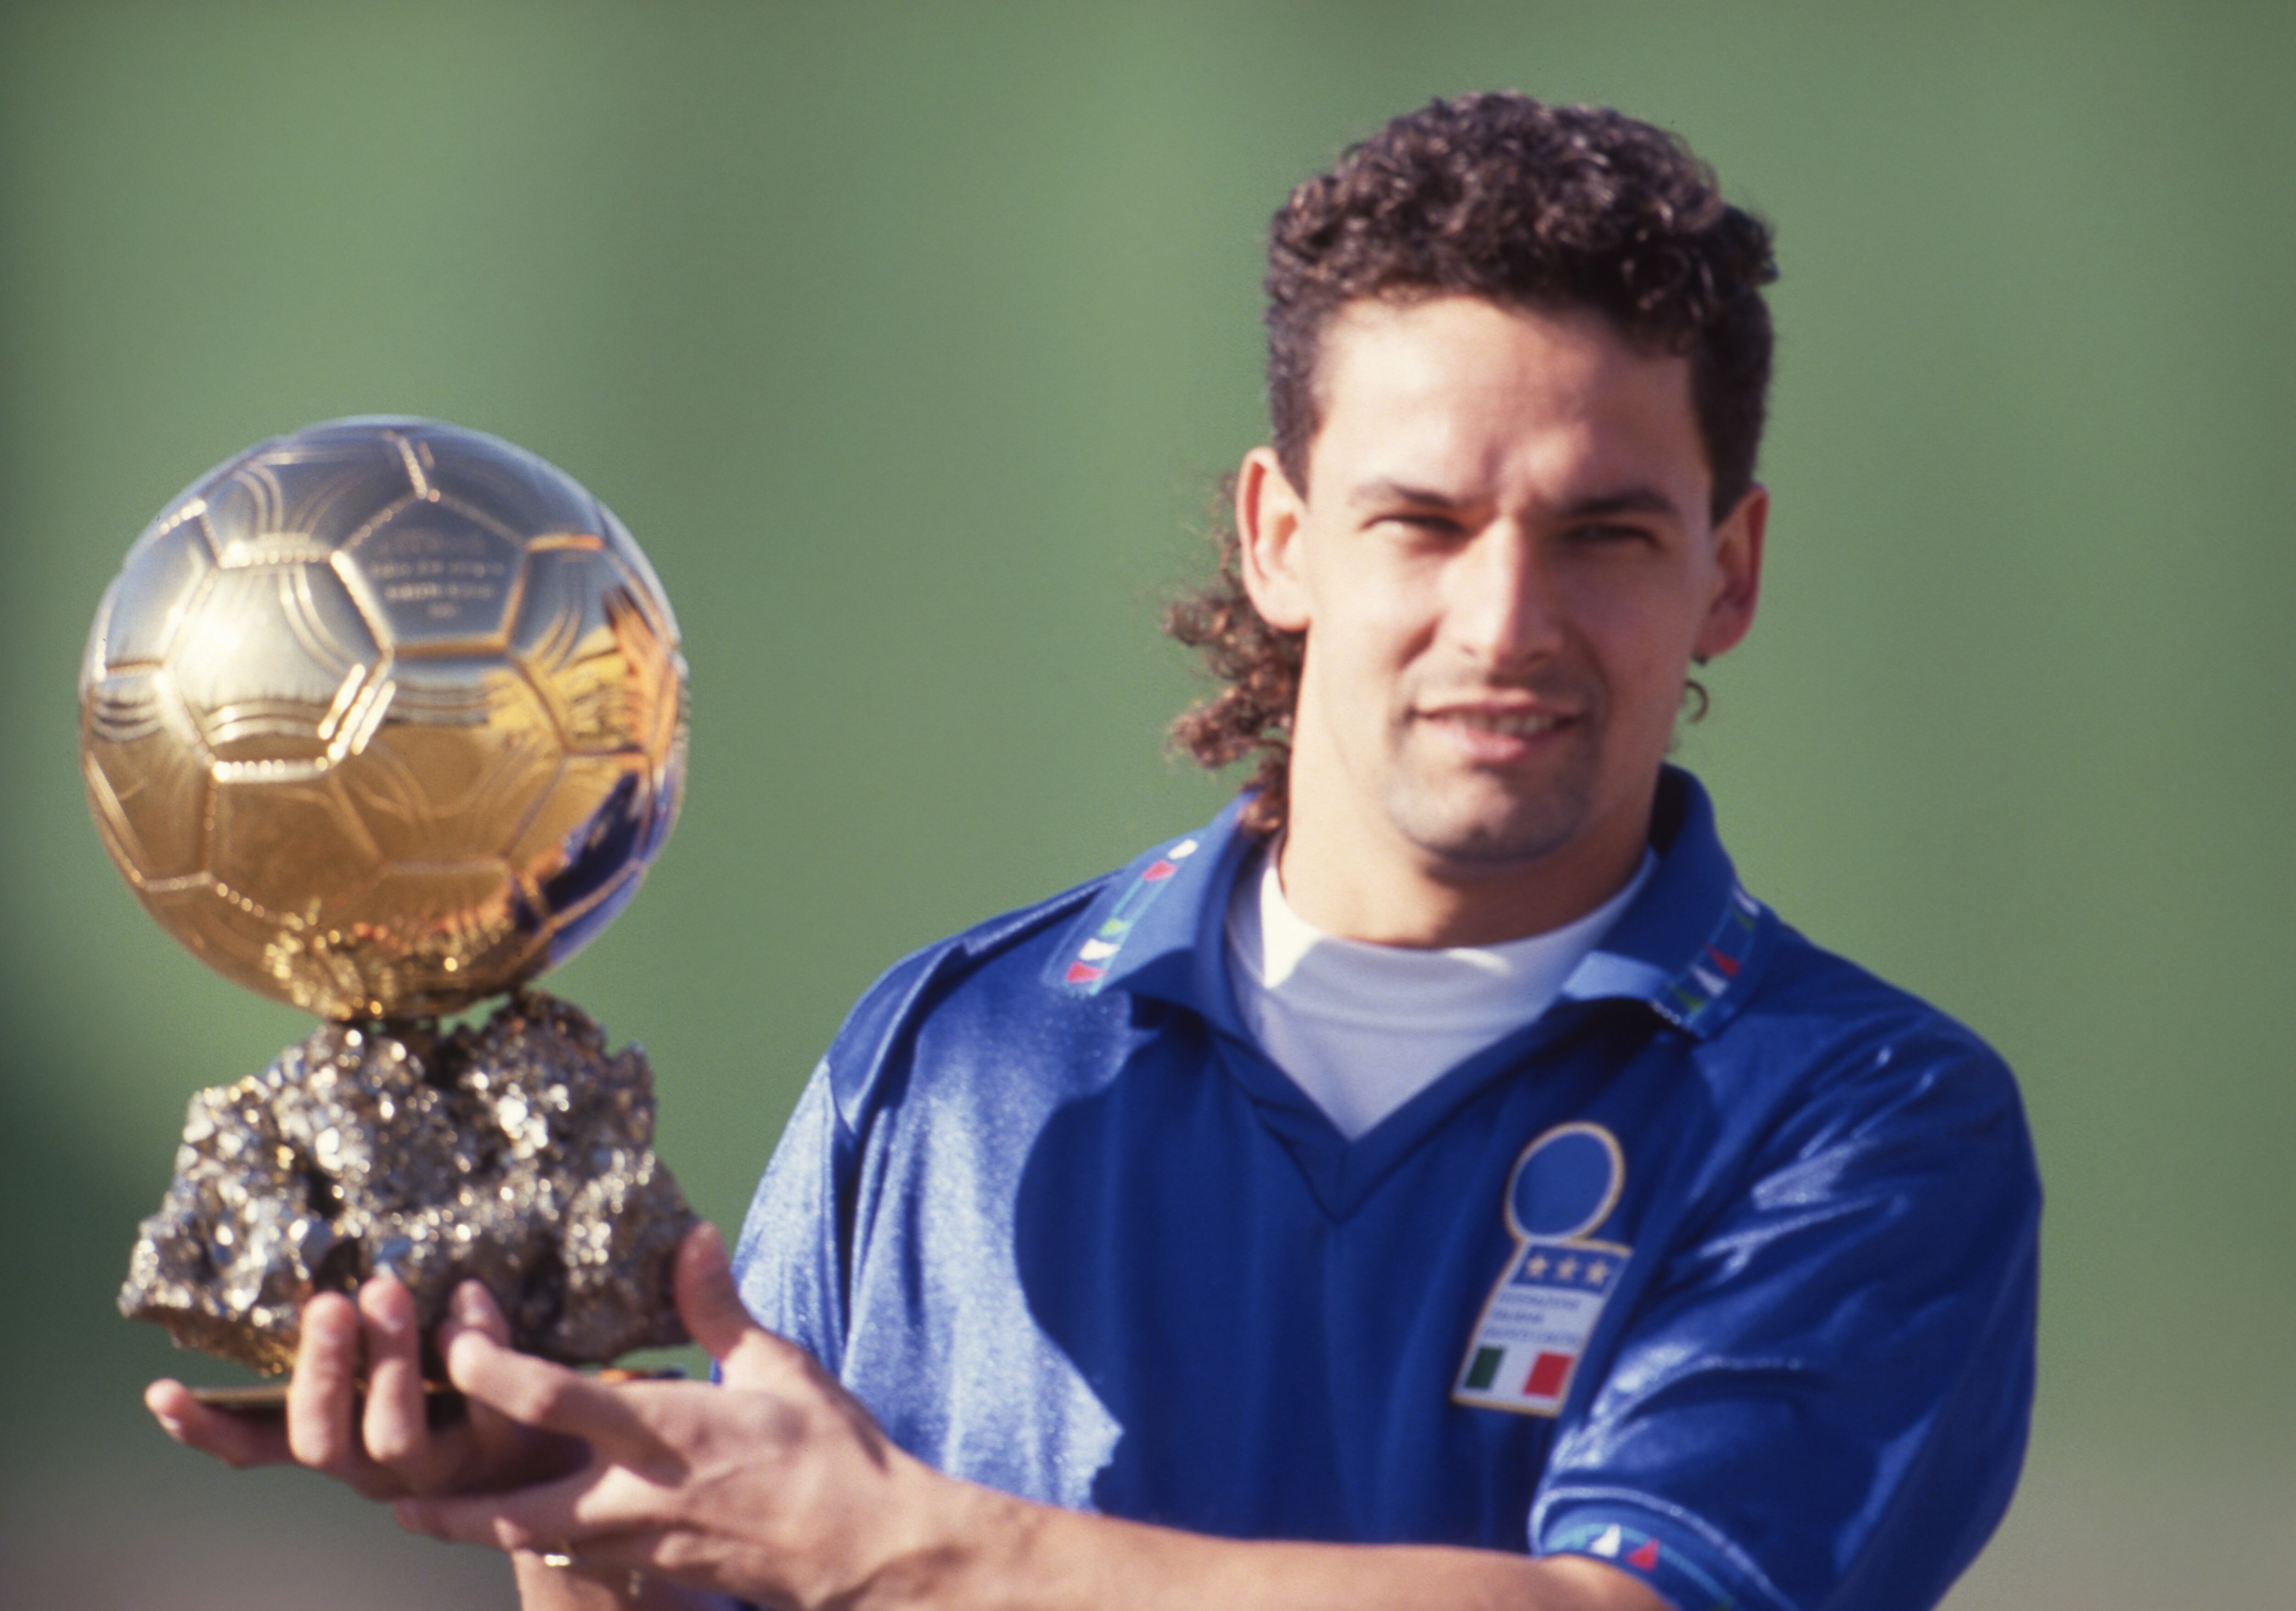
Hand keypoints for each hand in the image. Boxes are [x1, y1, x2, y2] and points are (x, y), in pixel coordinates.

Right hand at [147, 1274, 586, 1501]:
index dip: (211, 1426)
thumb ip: (360, 1330)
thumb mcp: (399, 1359)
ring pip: (396, 1434)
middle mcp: (376, 1464)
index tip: (162, 1392)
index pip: (260, 1444)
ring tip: (389, 1291)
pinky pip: (486, 1403)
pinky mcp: (503, 1447)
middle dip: (319, 1371)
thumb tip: (322, 1259)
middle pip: (324, 1440)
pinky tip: (471, 1296)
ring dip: (389, 1361)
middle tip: (329, 1302)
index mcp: (342, 1437)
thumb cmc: (462, 1378)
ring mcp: (439, 1464)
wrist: (566, 1433)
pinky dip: (477, 1344)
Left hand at [394, 1223, 980, 1608]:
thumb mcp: (779, 1366)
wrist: (865, 1550)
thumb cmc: (831, 1452)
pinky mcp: (659, 1570)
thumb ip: (718, 1307)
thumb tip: (690, 1235)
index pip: (552, 1398)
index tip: (451, 1340)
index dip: (489, 1369)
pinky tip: (528, 1530)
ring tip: (431, 1517)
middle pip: (513, 1509)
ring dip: (481, 1532)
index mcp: (665, 1429)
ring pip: (536, 1546)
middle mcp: (638, 1493)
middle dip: (448, 1508)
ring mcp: (643, 1542)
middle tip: (395, 1498)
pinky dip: (543, 1545)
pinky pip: (582, 1561)